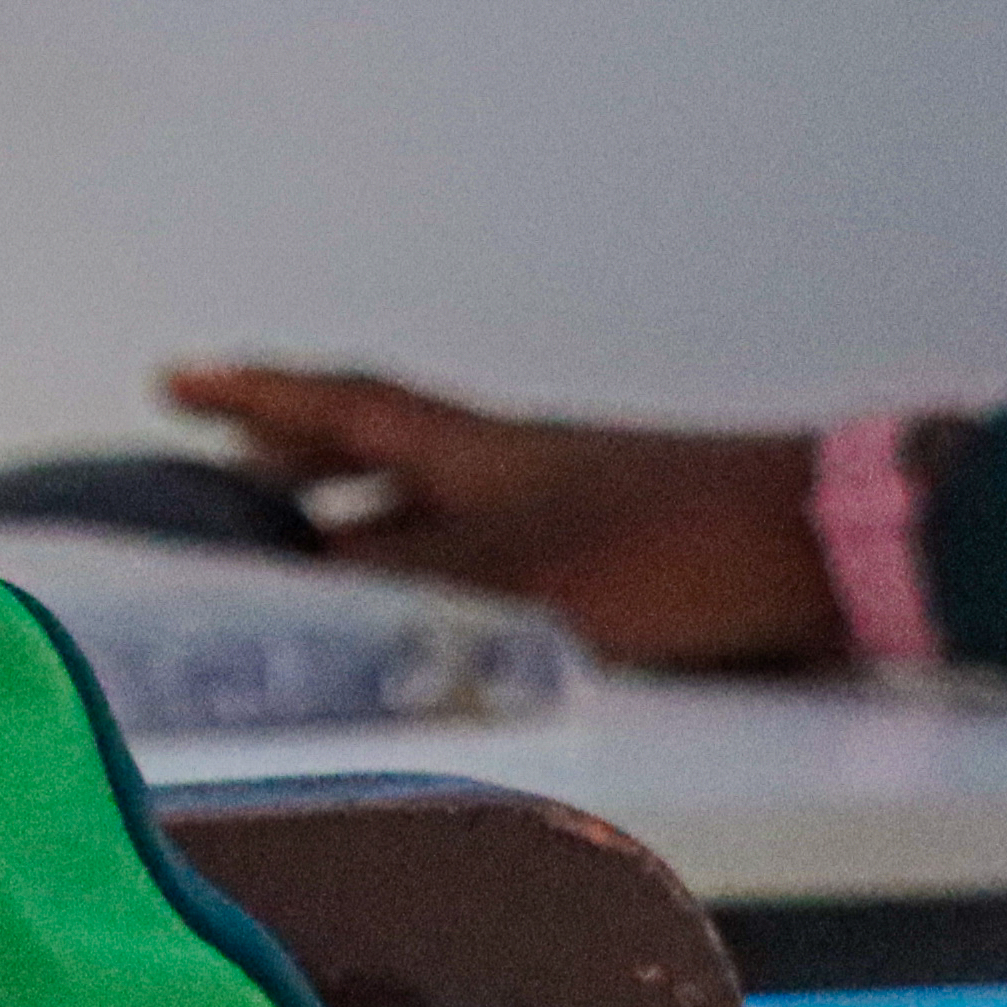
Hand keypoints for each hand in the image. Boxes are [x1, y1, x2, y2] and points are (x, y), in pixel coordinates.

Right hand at [156, 365, 850, 671]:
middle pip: (376, 448)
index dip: (252, 397)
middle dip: (292, 457)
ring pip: (428, 507)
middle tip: (227, 464)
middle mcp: (508, 469)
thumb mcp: (509, 575)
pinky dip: (430, 578)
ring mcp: (560, 511)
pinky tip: (430, 625)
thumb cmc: (682, 545)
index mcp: (474, 449)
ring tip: (307, 559)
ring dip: (360, 522)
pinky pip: (481, 559)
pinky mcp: (609, 563)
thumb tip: (290, 599)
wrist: (827, 549)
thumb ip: (398, 588)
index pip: (338, 407)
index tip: (178, 381)